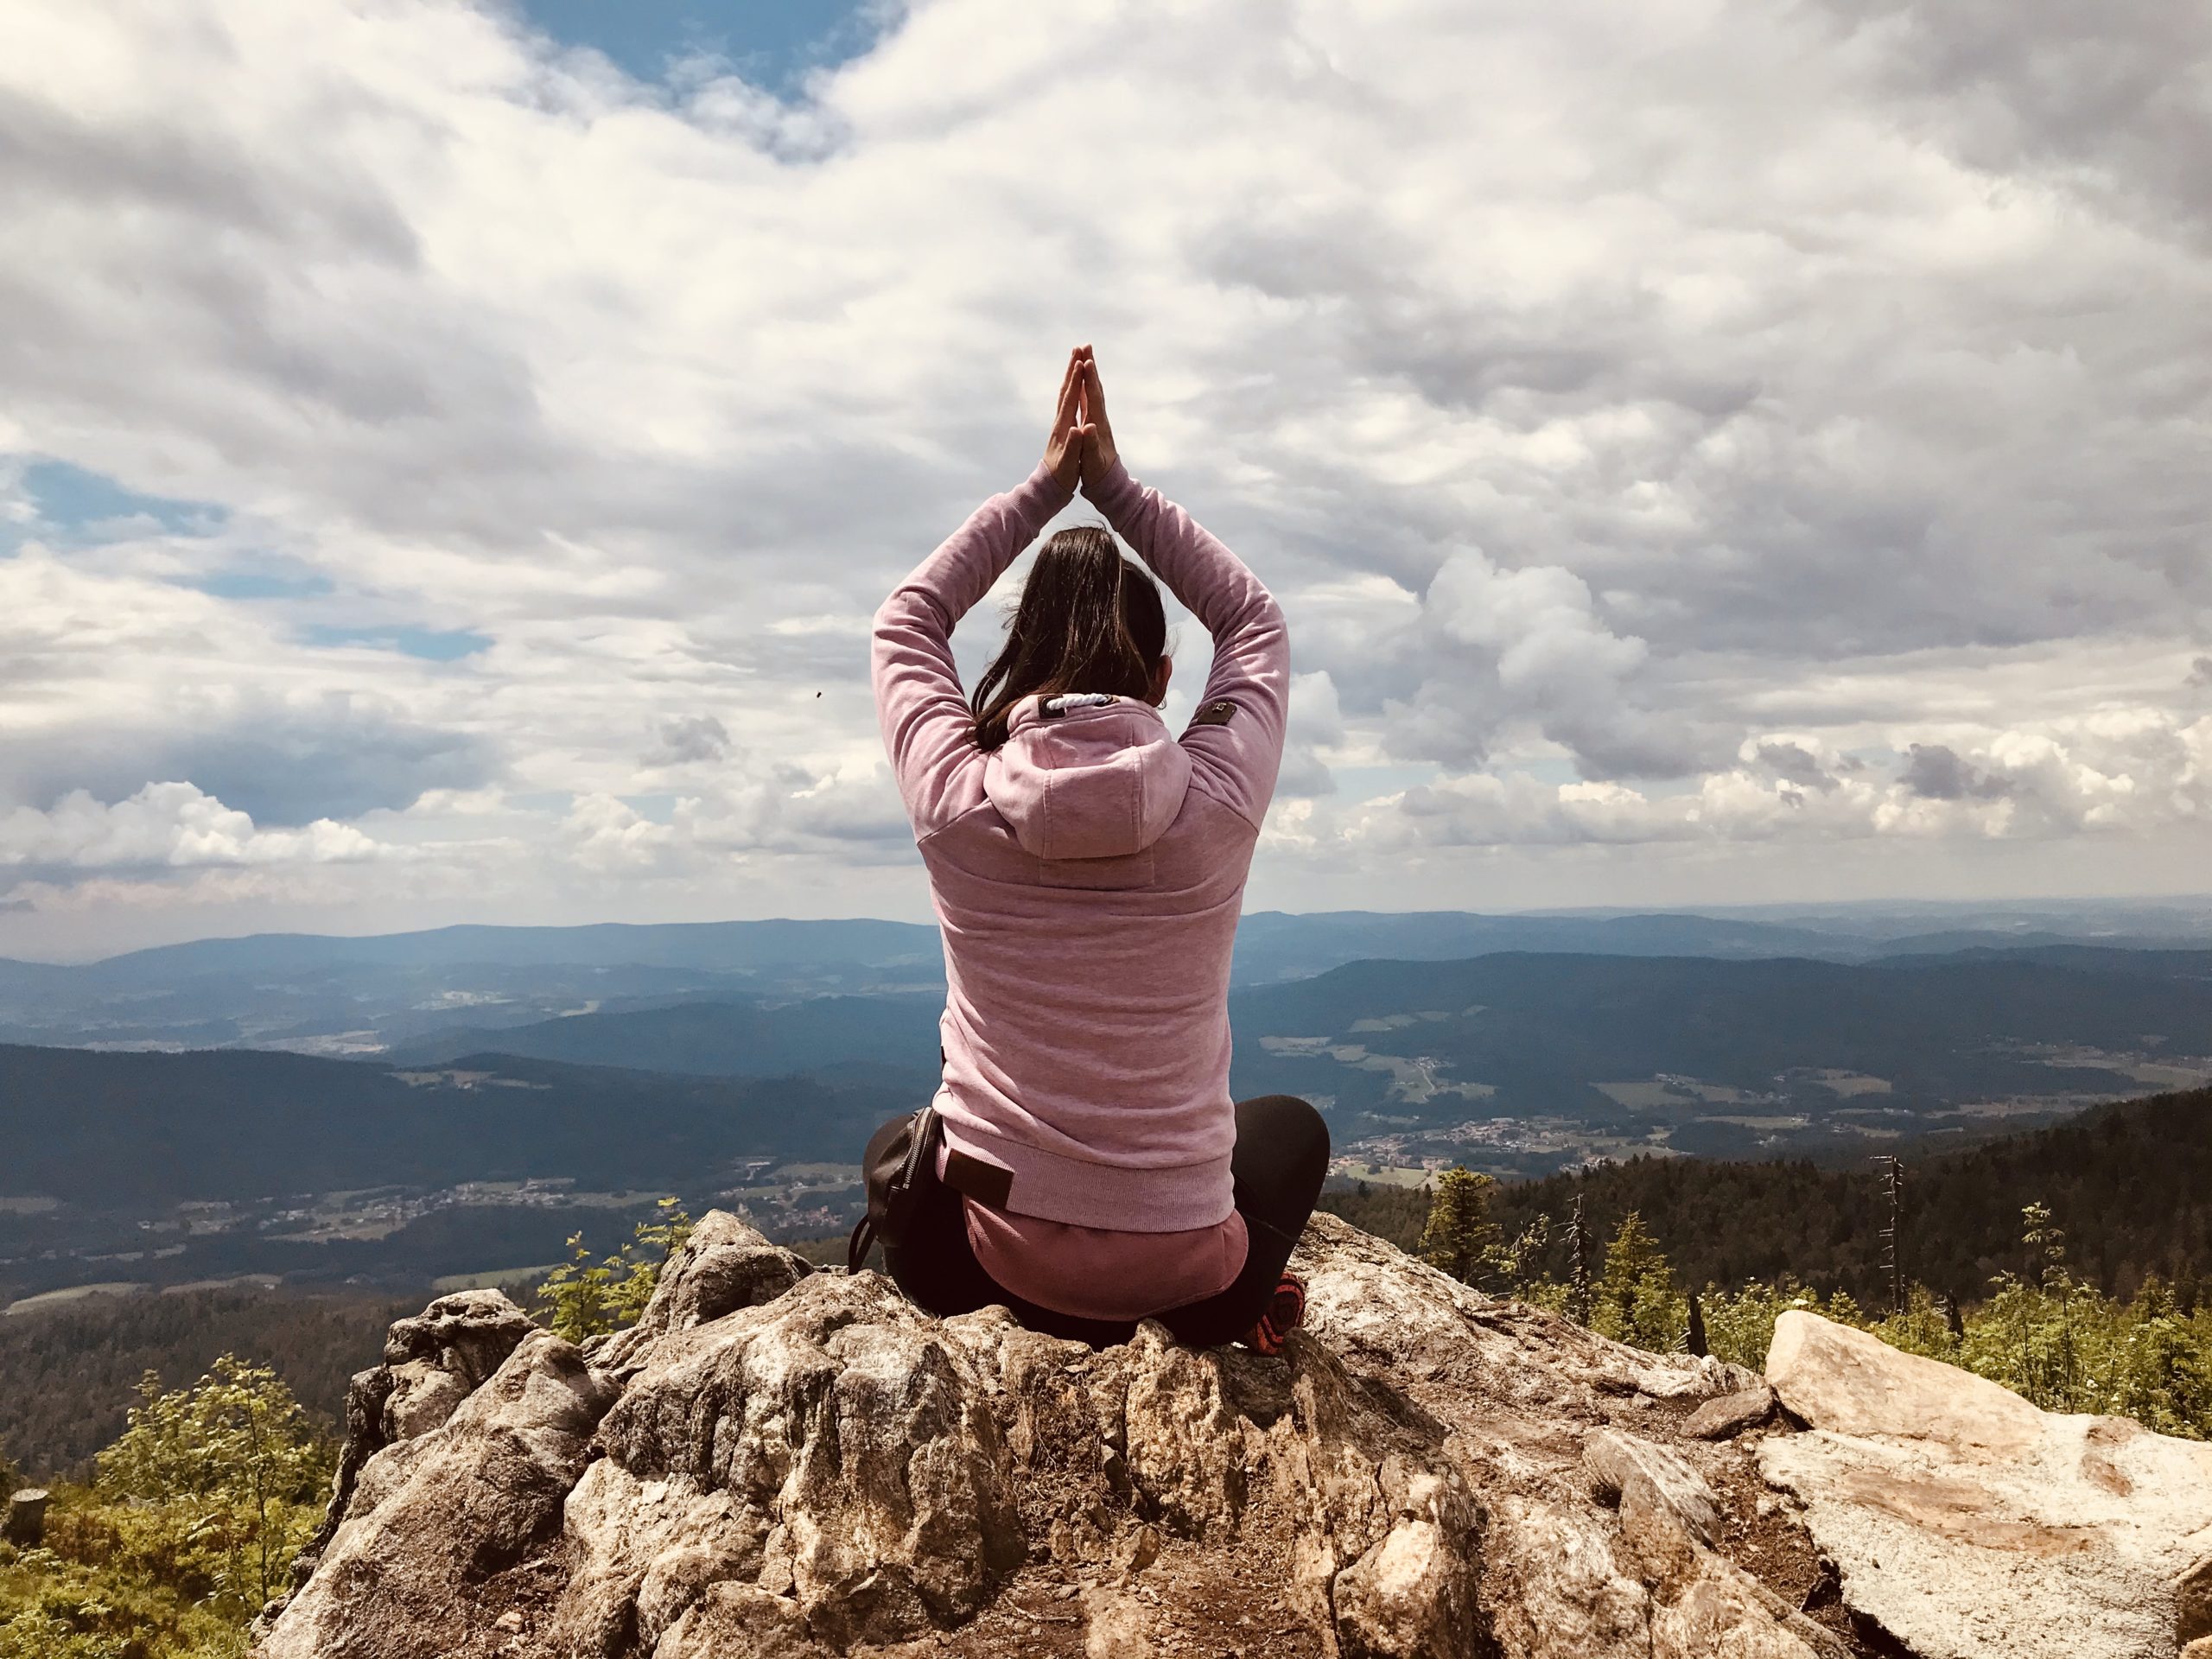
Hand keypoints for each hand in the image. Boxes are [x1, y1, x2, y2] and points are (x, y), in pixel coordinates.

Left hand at [1043, 346, 1083, 491]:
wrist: (1047, 488)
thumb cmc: (1061, 478)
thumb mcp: (1069, 465)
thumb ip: (1074, 446)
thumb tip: (1078, 429)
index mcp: (1064, 429)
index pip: (1071, 399)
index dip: (1077, 381)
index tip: (1082, 361)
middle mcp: (1060, 422)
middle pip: (1067, 389)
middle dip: (1074, 368)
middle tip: (1080, 347)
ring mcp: (1060, 424)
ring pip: (1066, 393)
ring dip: (1071, 374)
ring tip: (1077, 357)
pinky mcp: (1062, 428)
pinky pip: (1068, 401)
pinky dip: (1072, 388)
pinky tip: (1075, 383)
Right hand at [1074, 345, 1118, 488]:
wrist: (1109, 484)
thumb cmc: (1098, 475)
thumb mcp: (1092, 462)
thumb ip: (1089, 445)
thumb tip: (1088, 427)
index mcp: (1097, 426)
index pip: (1093, 398)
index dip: (1088, 380)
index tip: (1085, 361)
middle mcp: (1099, 419)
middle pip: (1094, 388)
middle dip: (1089, 367)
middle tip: (1085, 346)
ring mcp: (1098, 421)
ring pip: (1093, 391)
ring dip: (1089, 373)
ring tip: (1084, 355)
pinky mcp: (1095, 424)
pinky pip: (1089, 399)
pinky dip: (1086, 386)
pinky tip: (1082, 380)